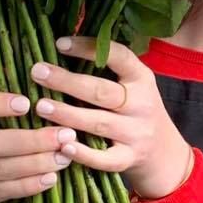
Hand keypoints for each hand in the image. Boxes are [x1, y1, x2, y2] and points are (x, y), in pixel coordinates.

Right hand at [0, 89, 77, 202]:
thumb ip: (5, 107)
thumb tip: (49, 82)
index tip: (26, 102)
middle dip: (34, 139)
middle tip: (66, 134)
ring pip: (5, 167)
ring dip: (38, 163)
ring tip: (65, 156)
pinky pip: (6, 190)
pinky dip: (29, 185)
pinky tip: (51, 179)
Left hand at [30, 36, 194, 200]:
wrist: (164, 152)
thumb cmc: (137, 109)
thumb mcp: (134, 85)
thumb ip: (109, 70)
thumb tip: (63, 45)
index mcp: (142, 78)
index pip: (118, 56)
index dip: (89, 48)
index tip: (60, 43)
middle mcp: (142, 104)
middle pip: (101, 91)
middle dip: (67, 81)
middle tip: (37, 72)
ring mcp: (136, 133)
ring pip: (98, 123)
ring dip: (67, 114)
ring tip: (40, 106)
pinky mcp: (129, 159)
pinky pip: (104, 158)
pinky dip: (83, 153)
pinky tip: (62, 146)